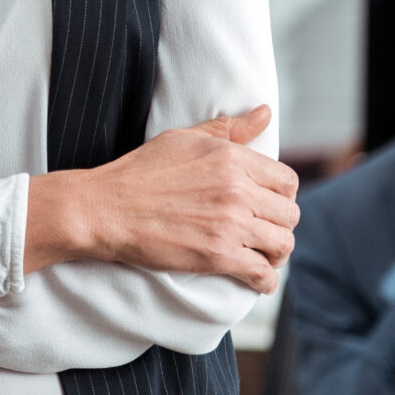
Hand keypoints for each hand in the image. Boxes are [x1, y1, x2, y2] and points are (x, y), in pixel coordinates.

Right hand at [26, 105, 299, 292]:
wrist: (105, 208)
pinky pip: (262, 274)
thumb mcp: (185, 139)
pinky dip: (265, 281)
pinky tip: (256, 279)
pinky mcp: (217, 256)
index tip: (267, 206)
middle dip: (279, 226)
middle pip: (290, 215)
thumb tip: (264, 112)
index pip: (287, 181)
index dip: (281, 196)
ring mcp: (229, 224)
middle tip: (263, 234)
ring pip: (282, 245)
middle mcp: (237, 190)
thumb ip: (229, 129)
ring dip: (275, 254)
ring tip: (260, 255)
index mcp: (232, 158)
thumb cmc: (140, 171)